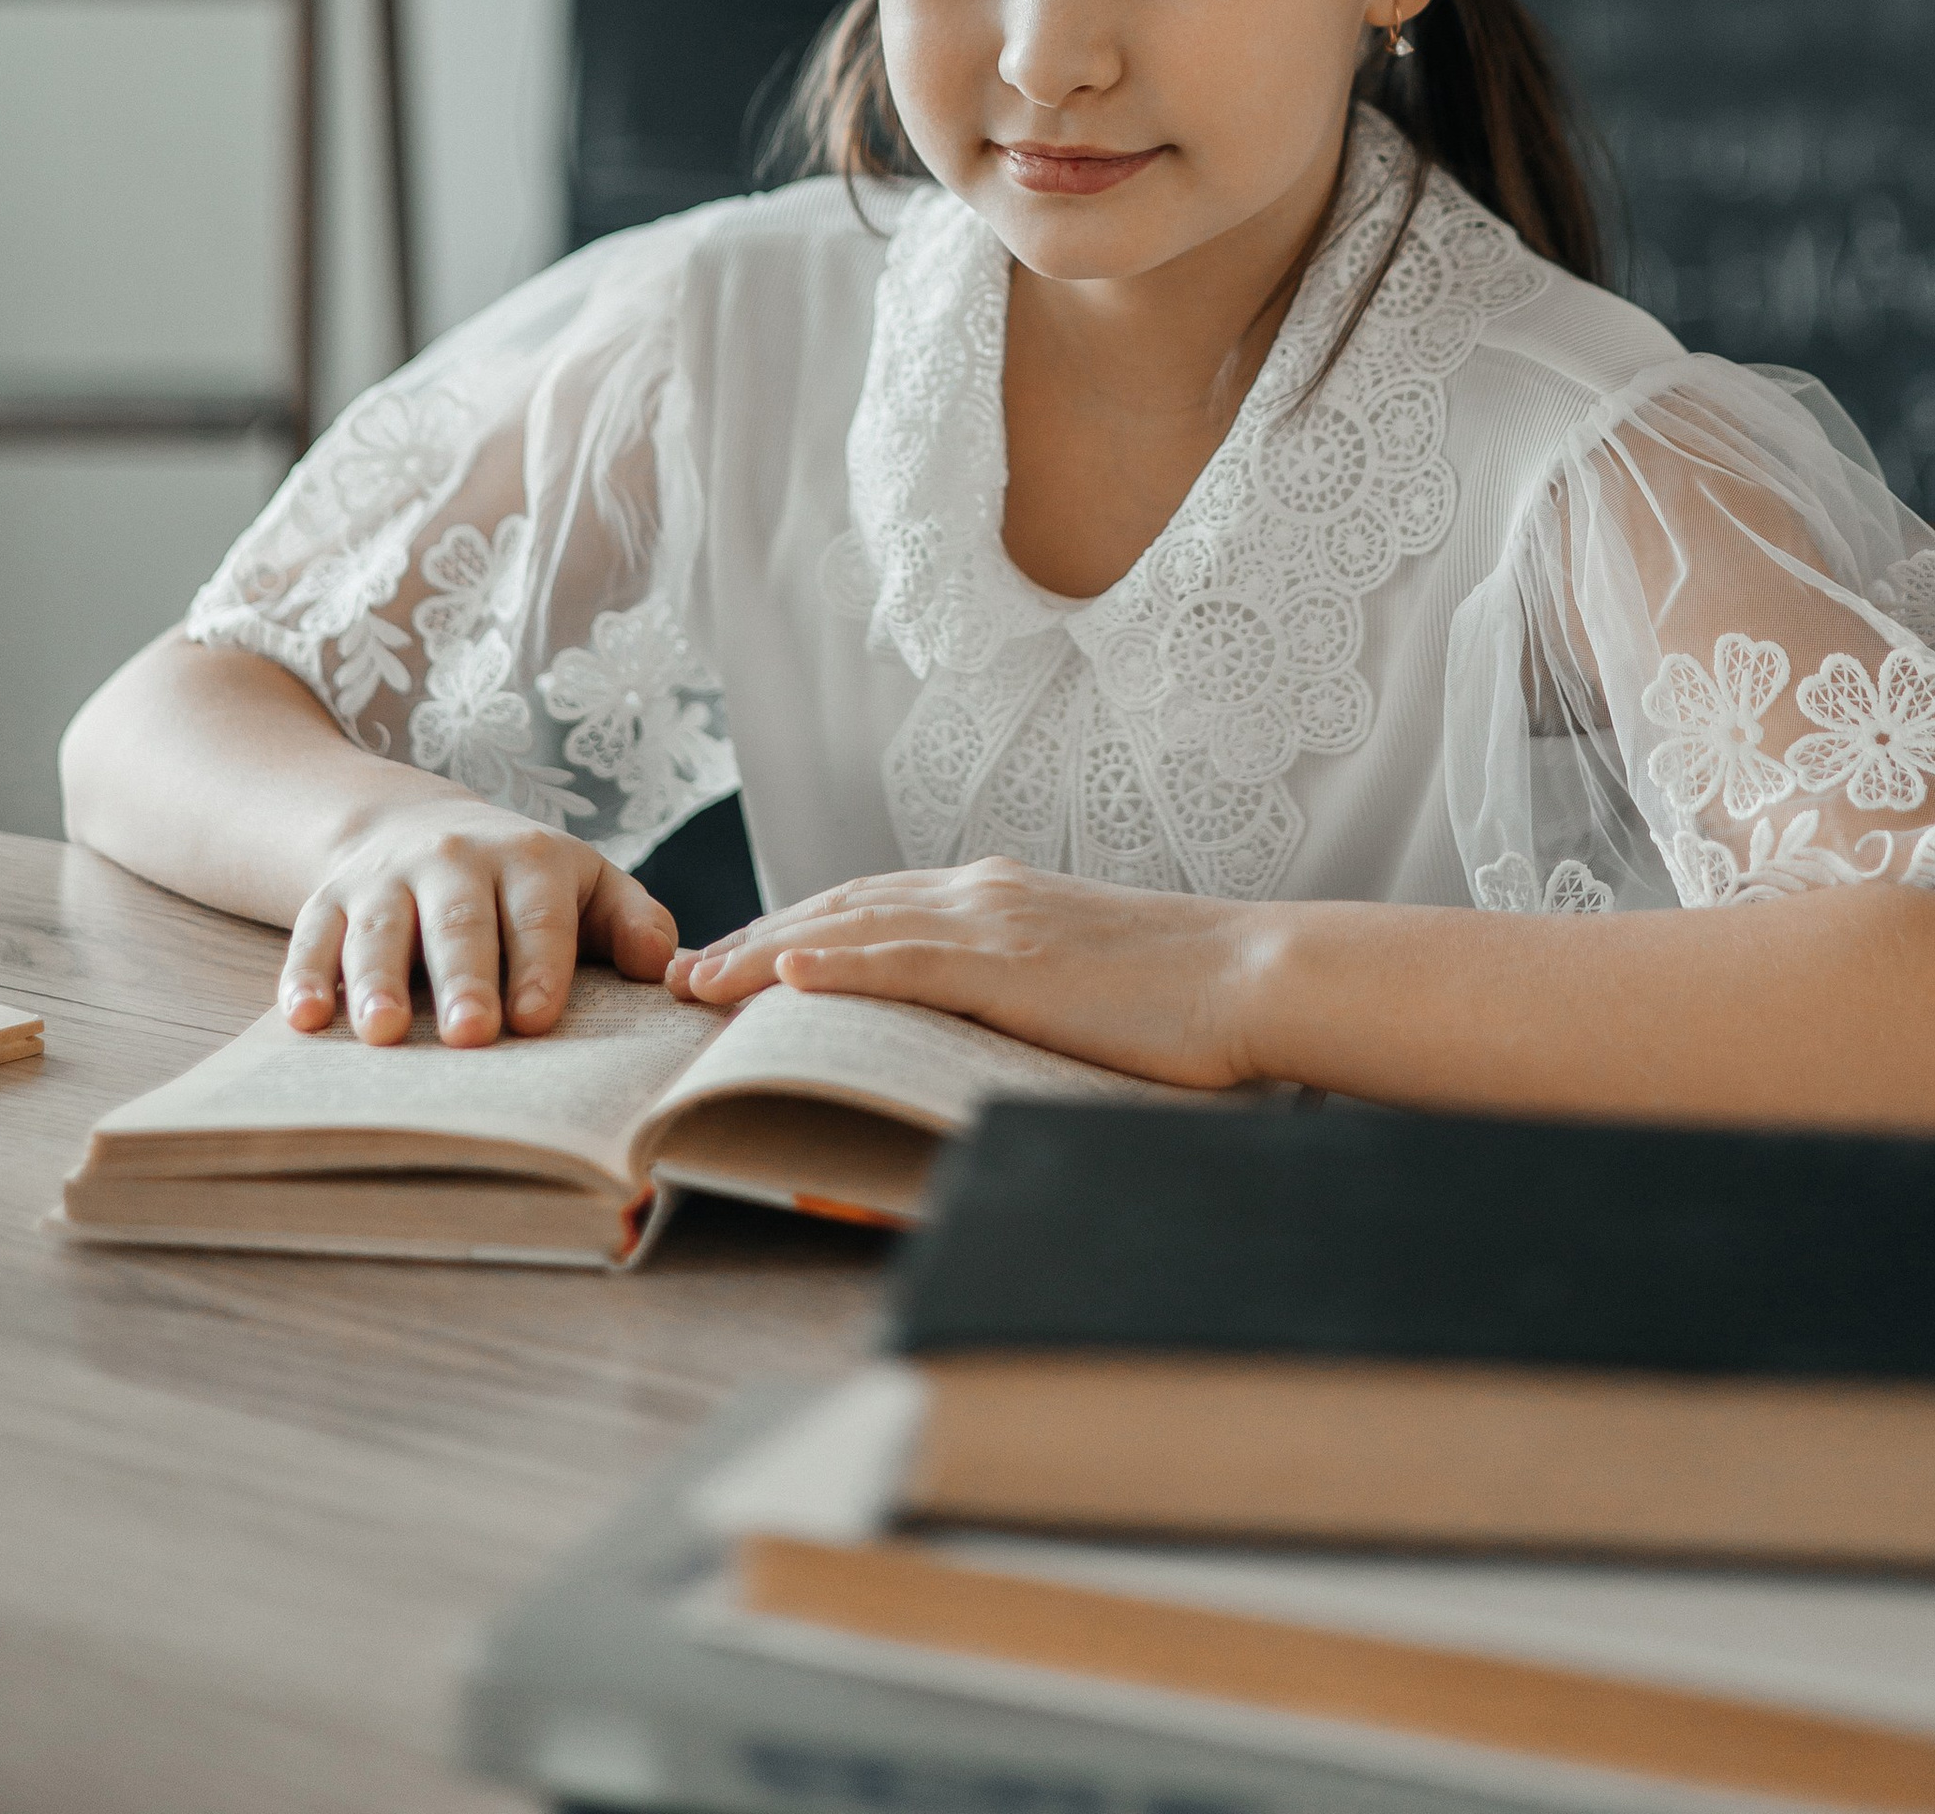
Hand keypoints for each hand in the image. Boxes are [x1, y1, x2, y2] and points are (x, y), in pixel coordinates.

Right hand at [280, 797, 676, 1046]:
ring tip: (384, 1033)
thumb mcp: (585, 884)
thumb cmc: (522, 880)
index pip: (538, 915)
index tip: (538, 1017)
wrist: (417, 827)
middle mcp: (454, 861)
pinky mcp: (329, 900)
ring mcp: (385, 878)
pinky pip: (311, 935)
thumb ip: (632, 921)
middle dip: (466, 978)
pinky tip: (305, 1019)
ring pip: (380, 929)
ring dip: (379, 981)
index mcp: (529, 859)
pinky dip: (304, 975)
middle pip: (460, 923)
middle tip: (473, 1034)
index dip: (540, 964)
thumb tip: (664, 968)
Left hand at [666, 858, 1265, 1090]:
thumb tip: (975, 1040)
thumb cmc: (1184, 999)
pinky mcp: (1011, 962)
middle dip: (755, 939)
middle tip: (682, 973)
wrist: (1252, 973)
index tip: (736, 960)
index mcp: (1000, 899)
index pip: (873, 909)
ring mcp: (994, 922)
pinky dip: (839, 962)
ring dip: (765, 951)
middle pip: (841, 910)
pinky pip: (905, 959)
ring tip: (698, 980)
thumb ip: (1019, 996)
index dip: (796, 930)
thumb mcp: (1081, 986)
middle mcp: (983, 894)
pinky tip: (785, 973)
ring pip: (853, 928)